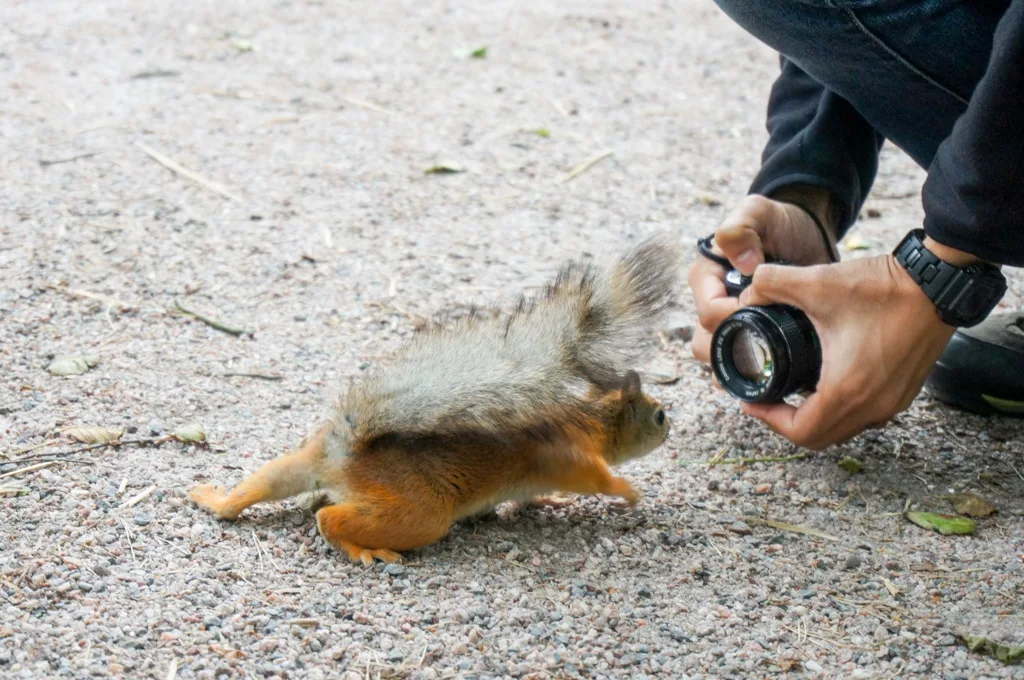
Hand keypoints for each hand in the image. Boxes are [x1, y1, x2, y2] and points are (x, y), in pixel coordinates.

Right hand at [689, 193, 836, 362]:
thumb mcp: (759, 212)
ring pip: (718, 359)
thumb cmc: (779, 222)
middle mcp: (710, 303)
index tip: (764, 306)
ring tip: (773, 357)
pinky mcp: (748, 334)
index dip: (733, 315)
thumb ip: (741, 228)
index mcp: (705, 277)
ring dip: (740, 364)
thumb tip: (743, 264)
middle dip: (733, 346)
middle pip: (704, 343)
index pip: (708, 312)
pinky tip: (780, 364)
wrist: (806, 237)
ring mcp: (728, 321)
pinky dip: (755, 368)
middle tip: (769, 338)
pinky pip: (740, 362)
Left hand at [737, 254, 955, 448]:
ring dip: (815, 418)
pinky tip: (826, 383)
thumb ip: (770, 284)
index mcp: (847, 390)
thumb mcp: (817, 282)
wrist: (940, 281)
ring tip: (792, 392)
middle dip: (787, 423)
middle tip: (767, 399)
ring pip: (844, 429)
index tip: (751, 400)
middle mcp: (873, 406)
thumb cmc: (884, 287)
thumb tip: (747, 294)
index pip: (800, 432)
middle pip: (820, 438)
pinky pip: (865, 416)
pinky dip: (840, 409)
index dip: (768, 420)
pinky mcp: (905, 391)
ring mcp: (893, 402)